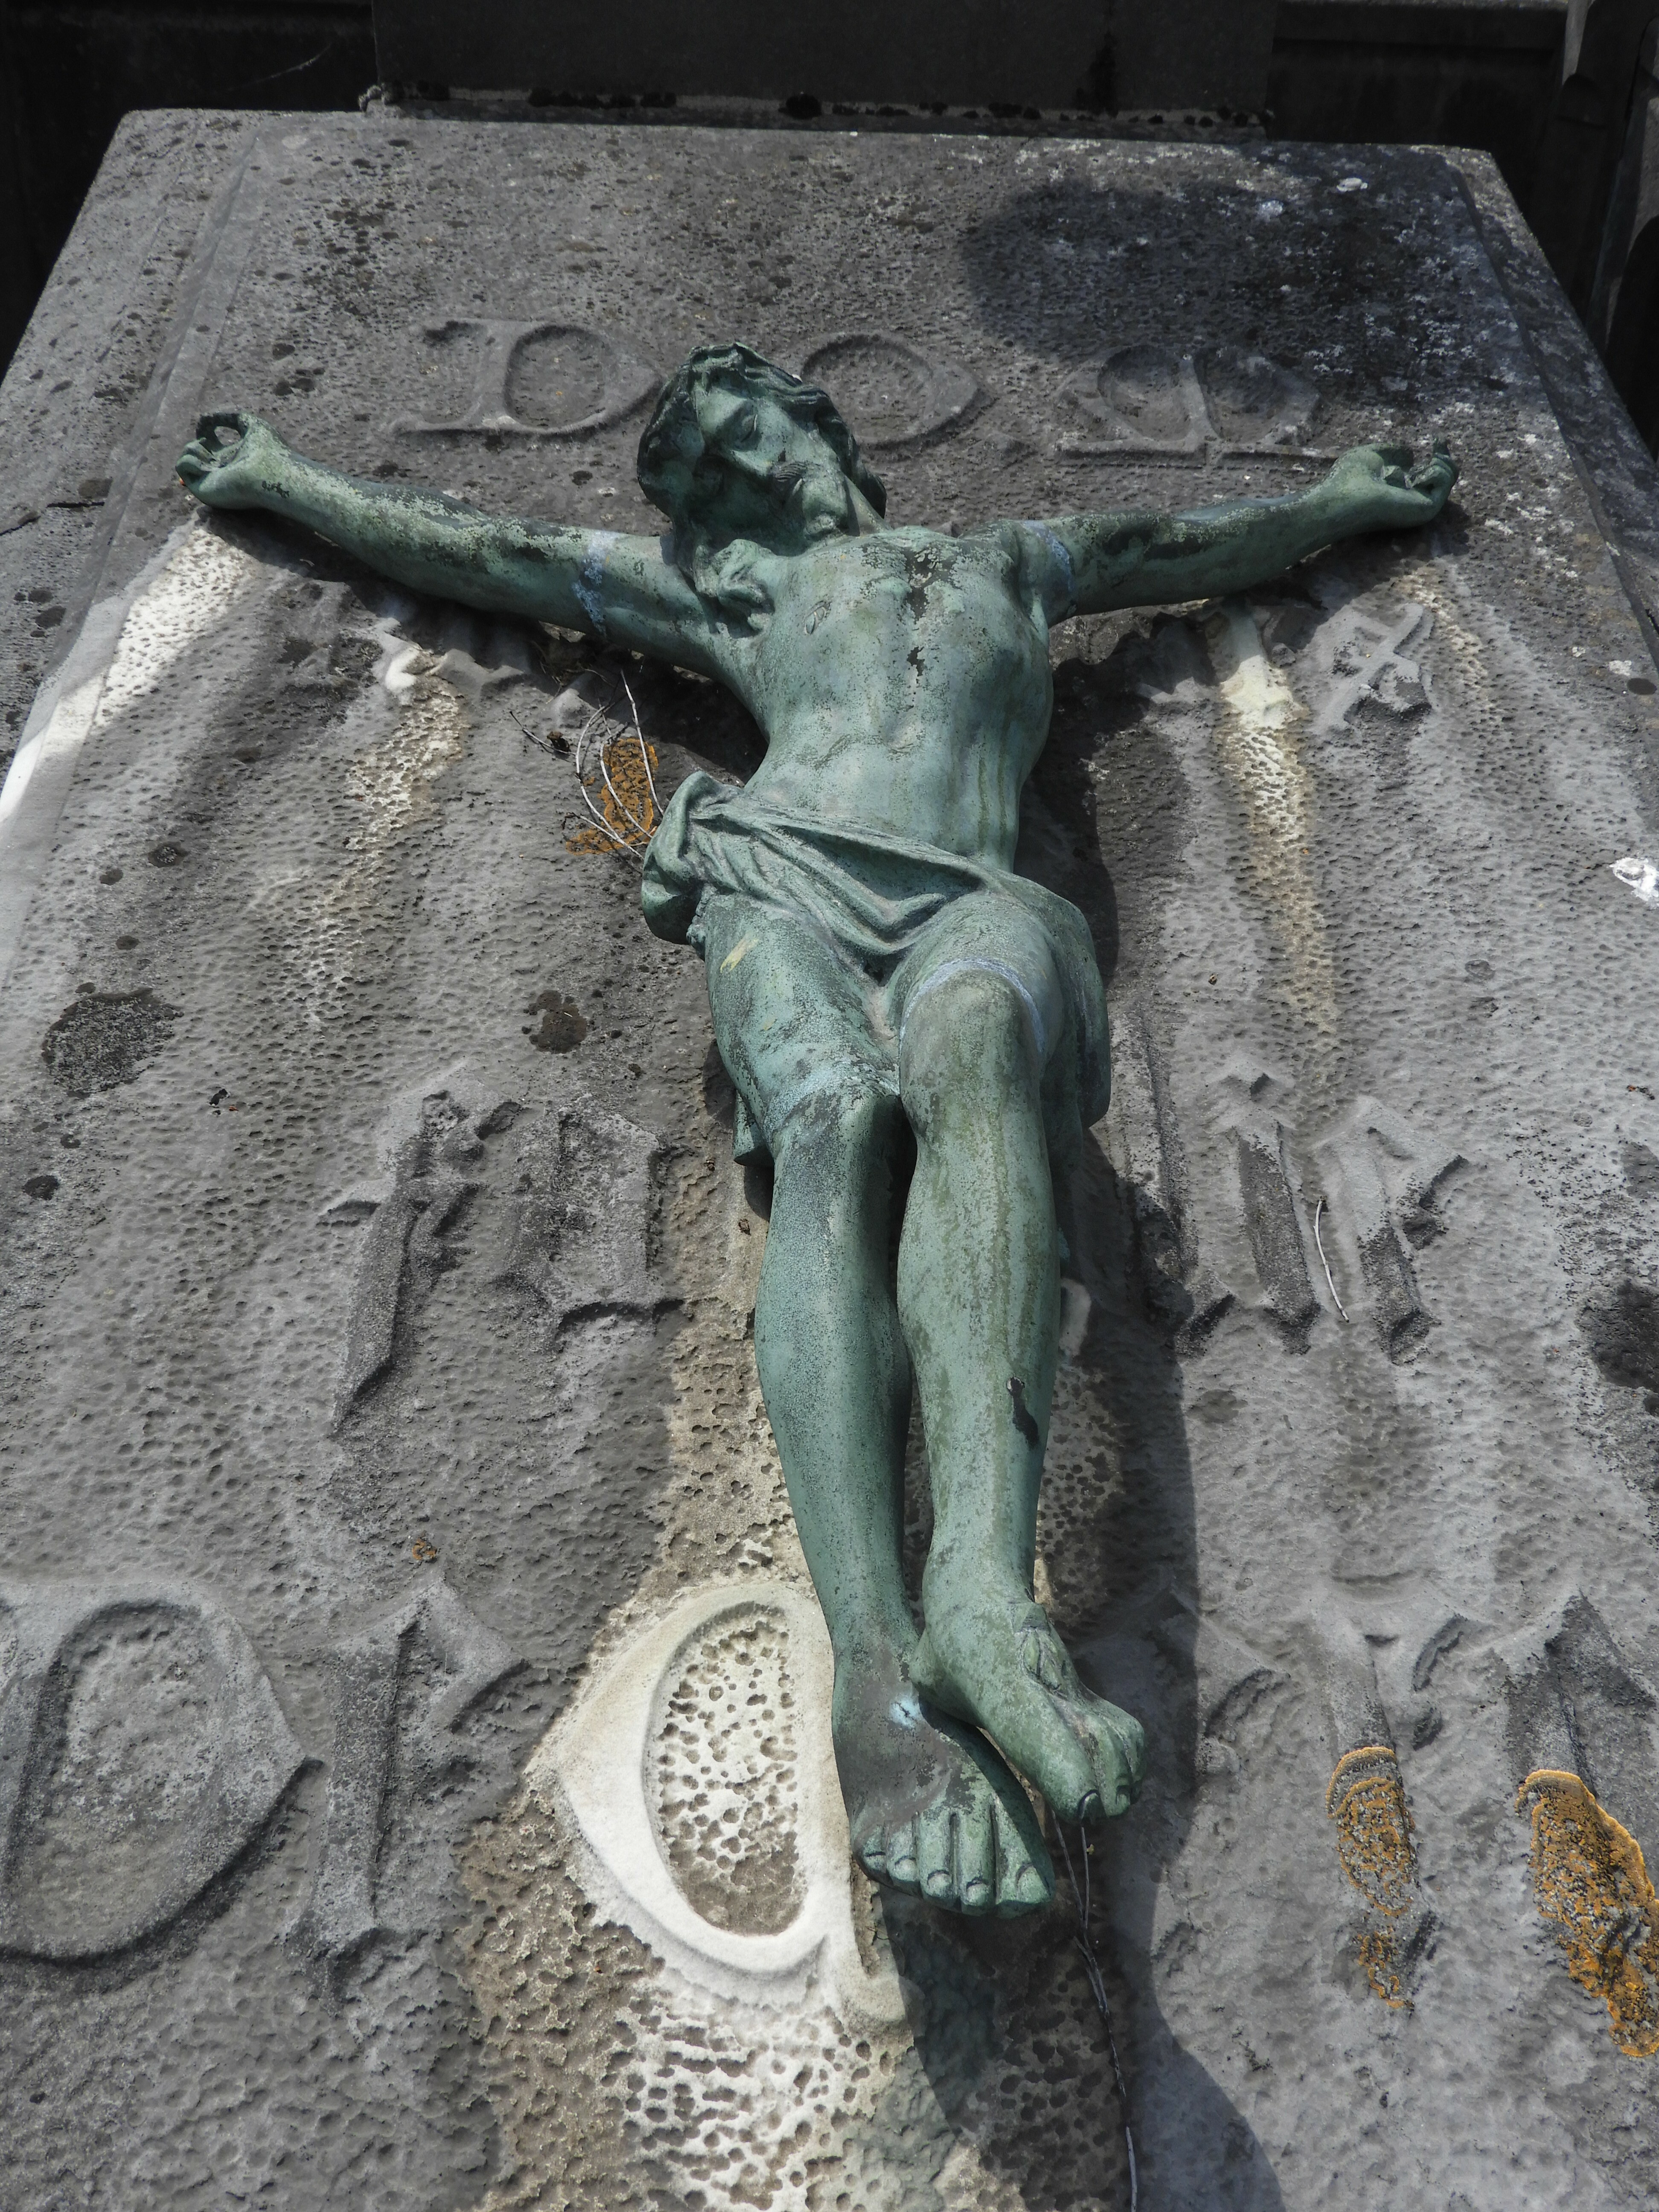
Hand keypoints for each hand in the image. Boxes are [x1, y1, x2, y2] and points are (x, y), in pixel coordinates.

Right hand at [176, 410, 290, 509]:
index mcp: (231, 456)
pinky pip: (180, 467)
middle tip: (212, 446)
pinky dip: (189, 460)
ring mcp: (210, 480)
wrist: (272, 474)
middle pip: (195, 451)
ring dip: (194, 449)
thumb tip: (204, 420)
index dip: (205, 428)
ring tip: (212, 458)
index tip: (209, 426)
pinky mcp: (201, 489)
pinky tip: (208, 466)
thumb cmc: (268, 450)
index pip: (208, 441)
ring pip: (184, 456)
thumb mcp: (250, 424)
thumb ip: (228, 417)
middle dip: (199, 442)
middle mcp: (219, 469)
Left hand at [1321, 441, 1457, 532]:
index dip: (1439, 456)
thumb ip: (1393, 452)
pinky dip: (1434, 471)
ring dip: (1437, 463)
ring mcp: (1420, 505)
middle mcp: (1412, 498)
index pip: (1429, 474)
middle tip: (1436, 444)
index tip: (1437, 439)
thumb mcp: (1373, 455)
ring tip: (1413, 470)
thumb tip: (1410, 455)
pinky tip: (1413, 478)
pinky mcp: (1426, 509)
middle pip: (1447, 477)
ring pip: (1449, 477)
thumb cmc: (1349, 478)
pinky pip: (1445, 482)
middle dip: (1445, 457)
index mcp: (1401, 488)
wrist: (1344, 497)